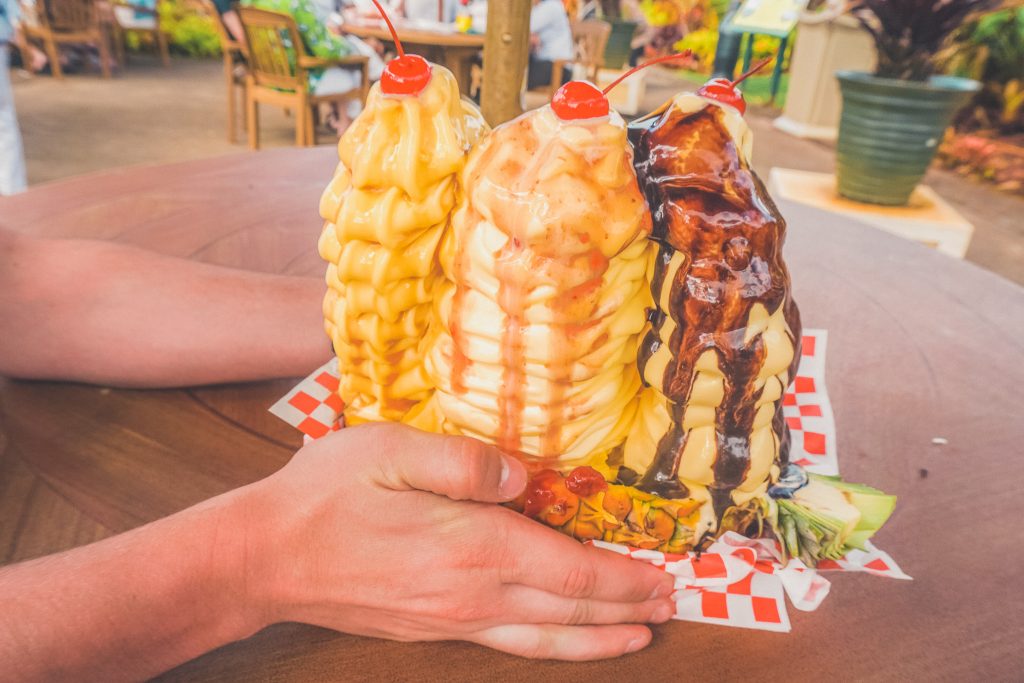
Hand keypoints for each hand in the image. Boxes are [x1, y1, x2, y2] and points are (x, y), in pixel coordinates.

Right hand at [243, 424, 675, 659]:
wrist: (266, 558)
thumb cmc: (326, 496)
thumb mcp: (389, 450)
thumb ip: (464, 461)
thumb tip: (524, 477)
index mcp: (471, 544)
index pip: (569, 569)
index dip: (621, 576)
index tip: (661, 574)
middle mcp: (471, 593)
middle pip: (568, 610)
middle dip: (624, 608)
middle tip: (668, 605)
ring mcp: (451, 618)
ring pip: (543, 640)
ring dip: (597, 638)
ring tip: (638, 638)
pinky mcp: (431, 629)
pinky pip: (507, 646)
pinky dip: (551, 647)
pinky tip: (558, 642)